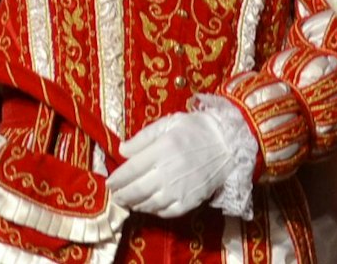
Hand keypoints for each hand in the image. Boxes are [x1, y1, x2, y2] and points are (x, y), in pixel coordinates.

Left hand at [106, 109, 238, 218]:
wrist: (227, 144)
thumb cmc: (195, 130)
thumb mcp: (167, 124)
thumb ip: (143, 138)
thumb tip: (122, 151)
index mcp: (162, 150)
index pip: (131, 169)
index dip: (117, 179)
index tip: (109, 182)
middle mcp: (168, 172)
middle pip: (136, 190)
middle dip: (121, 195)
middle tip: (114, 196)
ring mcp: (180, 189)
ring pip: (149, 203)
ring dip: (134, 204)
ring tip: (127, 202)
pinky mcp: (190, 201)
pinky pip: (166, 211)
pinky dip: (153, 211)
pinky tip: (147, 206)